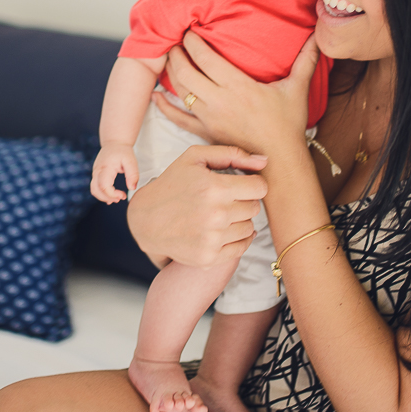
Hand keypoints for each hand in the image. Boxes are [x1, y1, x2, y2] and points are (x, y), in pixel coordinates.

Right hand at [91, 142, 137, 203]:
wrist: (114, 142)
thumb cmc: (123, 151)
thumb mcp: (131, 161)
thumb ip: (133, 174)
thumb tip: (132, 188)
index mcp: (106, 167)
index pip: (104, 186)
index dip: (112, 194)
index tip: (123, 195)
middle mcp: (97, 171)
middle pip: (96, 190)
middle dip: (107, 198)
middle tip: (121, 198)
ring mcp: (95, 172)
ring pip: (94, 190)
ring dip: (104, 197)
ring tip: (116, 199)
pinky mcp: (96, 174)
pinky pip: (95, 187)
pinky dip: (102, 194)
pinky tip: (111, 197)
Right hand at [127, 144, 268, 268]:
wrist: (146, 219)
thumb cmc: (172, 183)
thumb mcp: (195, 158)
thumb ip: (232, 154)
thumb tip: (264, 160)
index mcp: (214, 188)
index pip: (259, 188)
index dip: (252, 183)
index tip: (242, 184)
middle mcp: (216, 216)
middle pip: (254, 208)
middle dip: (244, 200)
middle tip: (225, 198)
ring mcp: (212, 239)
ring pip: (249, 227)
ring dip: (239, 219)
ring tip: (220, 213)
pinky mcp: (209, 258)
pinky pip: (241, 247)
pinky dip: (237, 238)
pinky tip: (223, 229)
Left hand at [161, 31, 319, 154]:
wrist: (278, 162)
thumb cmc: (287, 125)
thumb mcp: (297, 90)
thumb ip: (306, 60)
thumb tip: (319, 37)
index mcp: (238, 87)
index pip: (205, 58)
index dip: (193, 41)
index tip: (189, 30)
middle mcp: (219, 101)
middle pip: (186, 72)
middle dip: (176, 53)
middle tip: (174, 41)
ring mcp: (209, 118)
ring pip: (179, 92)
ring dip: (170, 73)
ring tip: (168, 58)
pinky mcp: (204, 132)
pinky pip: (177, 118)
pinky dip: (163, 106)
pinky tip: (155, 96)